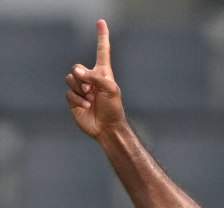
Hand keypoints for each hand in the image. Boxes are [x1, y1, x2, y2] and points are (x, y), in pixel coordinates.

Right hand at [65, 19, 125, 138]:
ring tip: (91, 99)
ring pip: (70, 79)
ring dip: (80, 90)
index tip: (101, 22)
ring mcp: (81, 88)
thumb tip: (76, 70)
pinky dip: (77, 100)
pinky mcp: (74, 98)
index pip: (102, 51)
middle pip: (77, 67)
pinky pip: (68, 92)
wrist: (107, 127)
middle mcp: (91, 78)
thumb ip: (94, 76)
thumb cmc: (114, 108)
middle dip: (83, 79)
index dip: (102, 37)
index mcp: (103, 72)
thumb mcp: (110, 89)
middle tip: (92, 91)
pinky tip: (86, 106)